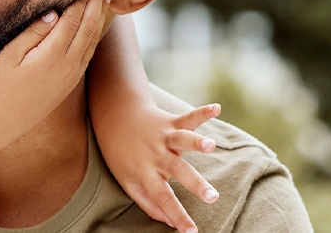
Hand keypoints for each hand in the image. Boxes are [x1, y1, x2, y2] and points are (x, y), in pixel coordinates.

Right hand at [0, 0, 109, 135]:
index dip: (81, 0)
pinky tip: (95, 24)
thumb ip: (33, 32)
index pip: (73, 20)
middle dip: (97, 4)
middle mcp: (69, 64)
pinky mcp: (73, 81)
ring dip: (100, 17)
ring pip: (93, 40)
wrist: (6, 119)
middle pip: (89, 27)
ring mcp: (73, 74)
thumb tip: (54, 14)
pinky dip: (95, 34)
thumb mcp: (10, 54)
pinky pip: (89, 52)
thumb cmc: (2, 83)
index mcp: (52, 54)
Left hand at [100, 102, 221, 232]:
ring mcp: (164, 137)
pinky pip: (187, 117)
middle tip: (212, 197)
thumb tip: (170, 223)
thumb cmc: (121, 154)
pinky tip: (216, 109)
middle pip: (178, 171)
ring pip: (182, 140)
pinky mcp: (170, 122)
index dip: (177, 216)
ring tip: (211, 145)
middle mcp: (157, 155)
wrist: (114, 116)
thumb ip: (148, 203)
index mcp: (146, 173)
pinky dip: (202, 113)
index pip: (163, 199)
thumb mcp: (127, 181)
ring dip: (197, 142)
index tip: (192, 232)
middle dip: (196, 184)